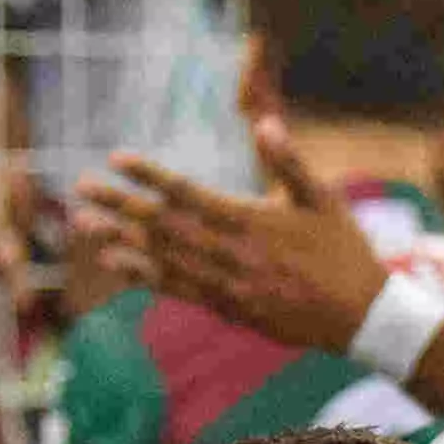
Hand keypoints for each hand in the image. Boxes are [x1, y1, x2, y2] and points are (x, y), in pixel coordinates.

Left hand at [76, 114, 388, 353]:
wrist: (363, 318)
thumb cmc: (346, 252)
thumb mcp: (325, 198)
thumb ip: (290, 162)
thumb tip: (266, 124)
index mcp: (254, 222)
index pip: (190, 195)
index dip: (151, 176)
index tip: (117, 158)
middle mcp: (233, 255)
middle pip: (166, 226)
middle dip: (121, 206)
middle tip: (80, 188)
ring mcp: (229, 286)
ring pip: (165, 260)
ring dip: (122, 241)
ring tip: (84, 225)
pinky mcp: (230, 309)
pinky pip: (179, 290)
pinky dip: (146, 276)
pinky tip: (118, 263)